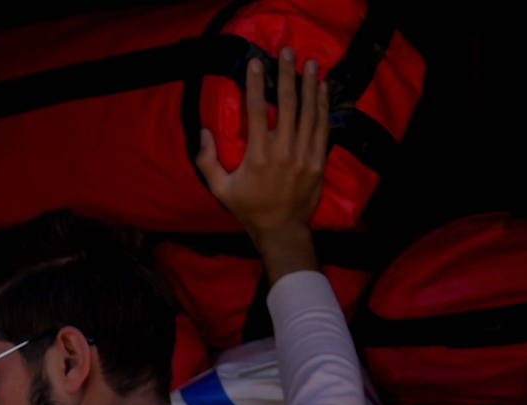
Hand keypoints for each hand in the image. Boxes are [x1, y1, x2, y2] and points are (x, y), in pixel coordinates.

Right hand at [196, 48, 329, 280]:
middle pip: (287, 105)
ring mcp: (304, 156)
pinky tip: (322, 88)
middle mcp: (283, 152)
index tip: (256, 63)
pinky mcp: (318, 161)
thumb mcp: (220, 189)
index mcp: (257, 157)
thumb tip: (204, 132)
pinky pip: (322, 128)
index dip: (256, 85)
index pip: (257, 112)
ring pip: (309, 113)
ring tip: (309, 63)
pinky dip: (323, 106)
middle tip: (287, 52)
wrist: (281, 230)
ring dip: (309, 85)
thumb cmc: (248, 208)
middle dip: (287, 75)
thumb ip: (207, 161)